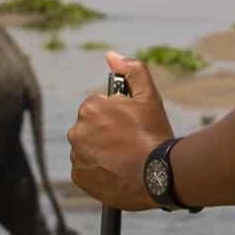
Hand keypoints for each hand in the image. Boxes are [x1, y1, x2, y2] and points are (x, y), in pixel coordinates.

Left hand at [68, 51, 173, 211]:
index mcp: (90, 109)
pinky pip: (86, 169)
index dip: (115, 116)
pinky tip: (117, 171)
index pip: (97, 108)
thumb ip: (132, 71)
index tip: (130, 126)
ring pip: (87, 149)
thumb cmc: (153, 134)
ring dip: (100, 151)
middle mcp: (77, 132)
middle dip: (105, 133)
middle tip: (128, 143)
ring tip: (125, 159)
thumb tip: (112, 56)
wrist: (158, 175)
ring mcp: (77, 157)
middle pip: (90, 128)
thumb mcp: (148, 97)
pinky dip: (97, 170)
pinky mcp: (80, 177)